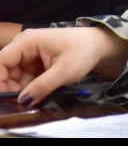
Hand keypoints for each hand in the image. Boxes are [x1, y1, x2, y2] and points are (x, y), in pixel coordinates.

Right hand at [0, 27, 127, 106]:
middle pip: (6, 71)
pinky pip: (25, 78)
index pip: (1, 62)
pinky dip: (30, 87)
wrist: (100, 45)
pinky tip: (39, 93)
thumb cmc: (84, 52)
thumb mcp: (64, 71)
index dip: (0, 81)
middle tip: (23, 103)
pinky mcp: (35, 62)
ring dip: (22, 89)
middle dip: (11, 88)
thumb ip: (42, 86)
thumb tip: (22, 101)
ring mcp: (29, 54)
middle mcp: (24, 46)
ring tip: (36, 98)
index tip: (6, 99)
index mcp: (27, 42)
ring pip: (15, 77)